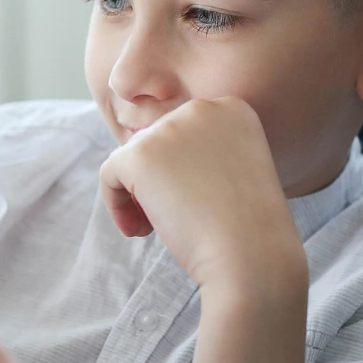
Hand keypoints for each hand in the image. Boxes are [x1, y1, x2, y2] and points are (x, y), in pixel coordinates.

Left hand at [99, 97, 304, 287]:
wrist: (252, 255)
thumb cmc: (247, 228)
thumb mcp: (234, 174)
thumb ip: (199, 155)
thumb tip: (156, 160)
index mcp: (231, 109)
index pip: (184, 133)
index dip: (180, 171)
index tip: (194, 203)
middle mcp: (201, 108)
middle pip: (156, 142)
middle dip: (157, 182)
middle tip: (175, 220)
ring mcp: (169, 128)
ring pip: (132, 158)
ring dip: (138, 195)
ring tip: (158, 228)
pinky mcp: (140, 154)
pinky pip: (110, 174)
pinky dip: (117, 204)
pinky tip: (140, 231)